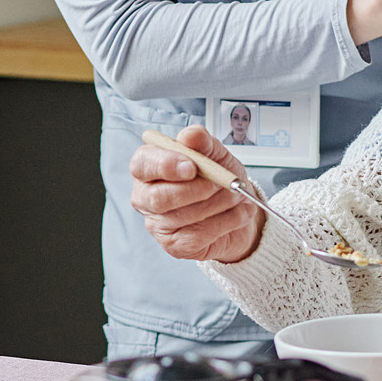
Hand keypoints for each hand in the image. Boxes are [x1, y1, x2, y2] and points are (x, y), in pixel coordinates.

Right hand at [129, 126, 263, 263]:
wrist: (238, 207)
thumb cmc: (218, 177)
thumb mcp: (215, 153)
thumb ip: (203, 142)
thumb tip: (190, 135)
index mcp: (149, 167)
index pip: (143, 164)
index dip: (166, 165)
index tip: (192, 166)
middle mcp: (146, 197)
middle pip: (158, 197)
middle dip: (196, 189)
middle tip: (223, 183)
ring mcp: (158, 224)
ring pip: (183, 216)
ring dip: (219, 203)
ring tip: (236, 195)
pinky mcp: (175, 245)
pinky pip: (200, 235)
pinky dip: (227, 221)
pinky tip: (237, 213)